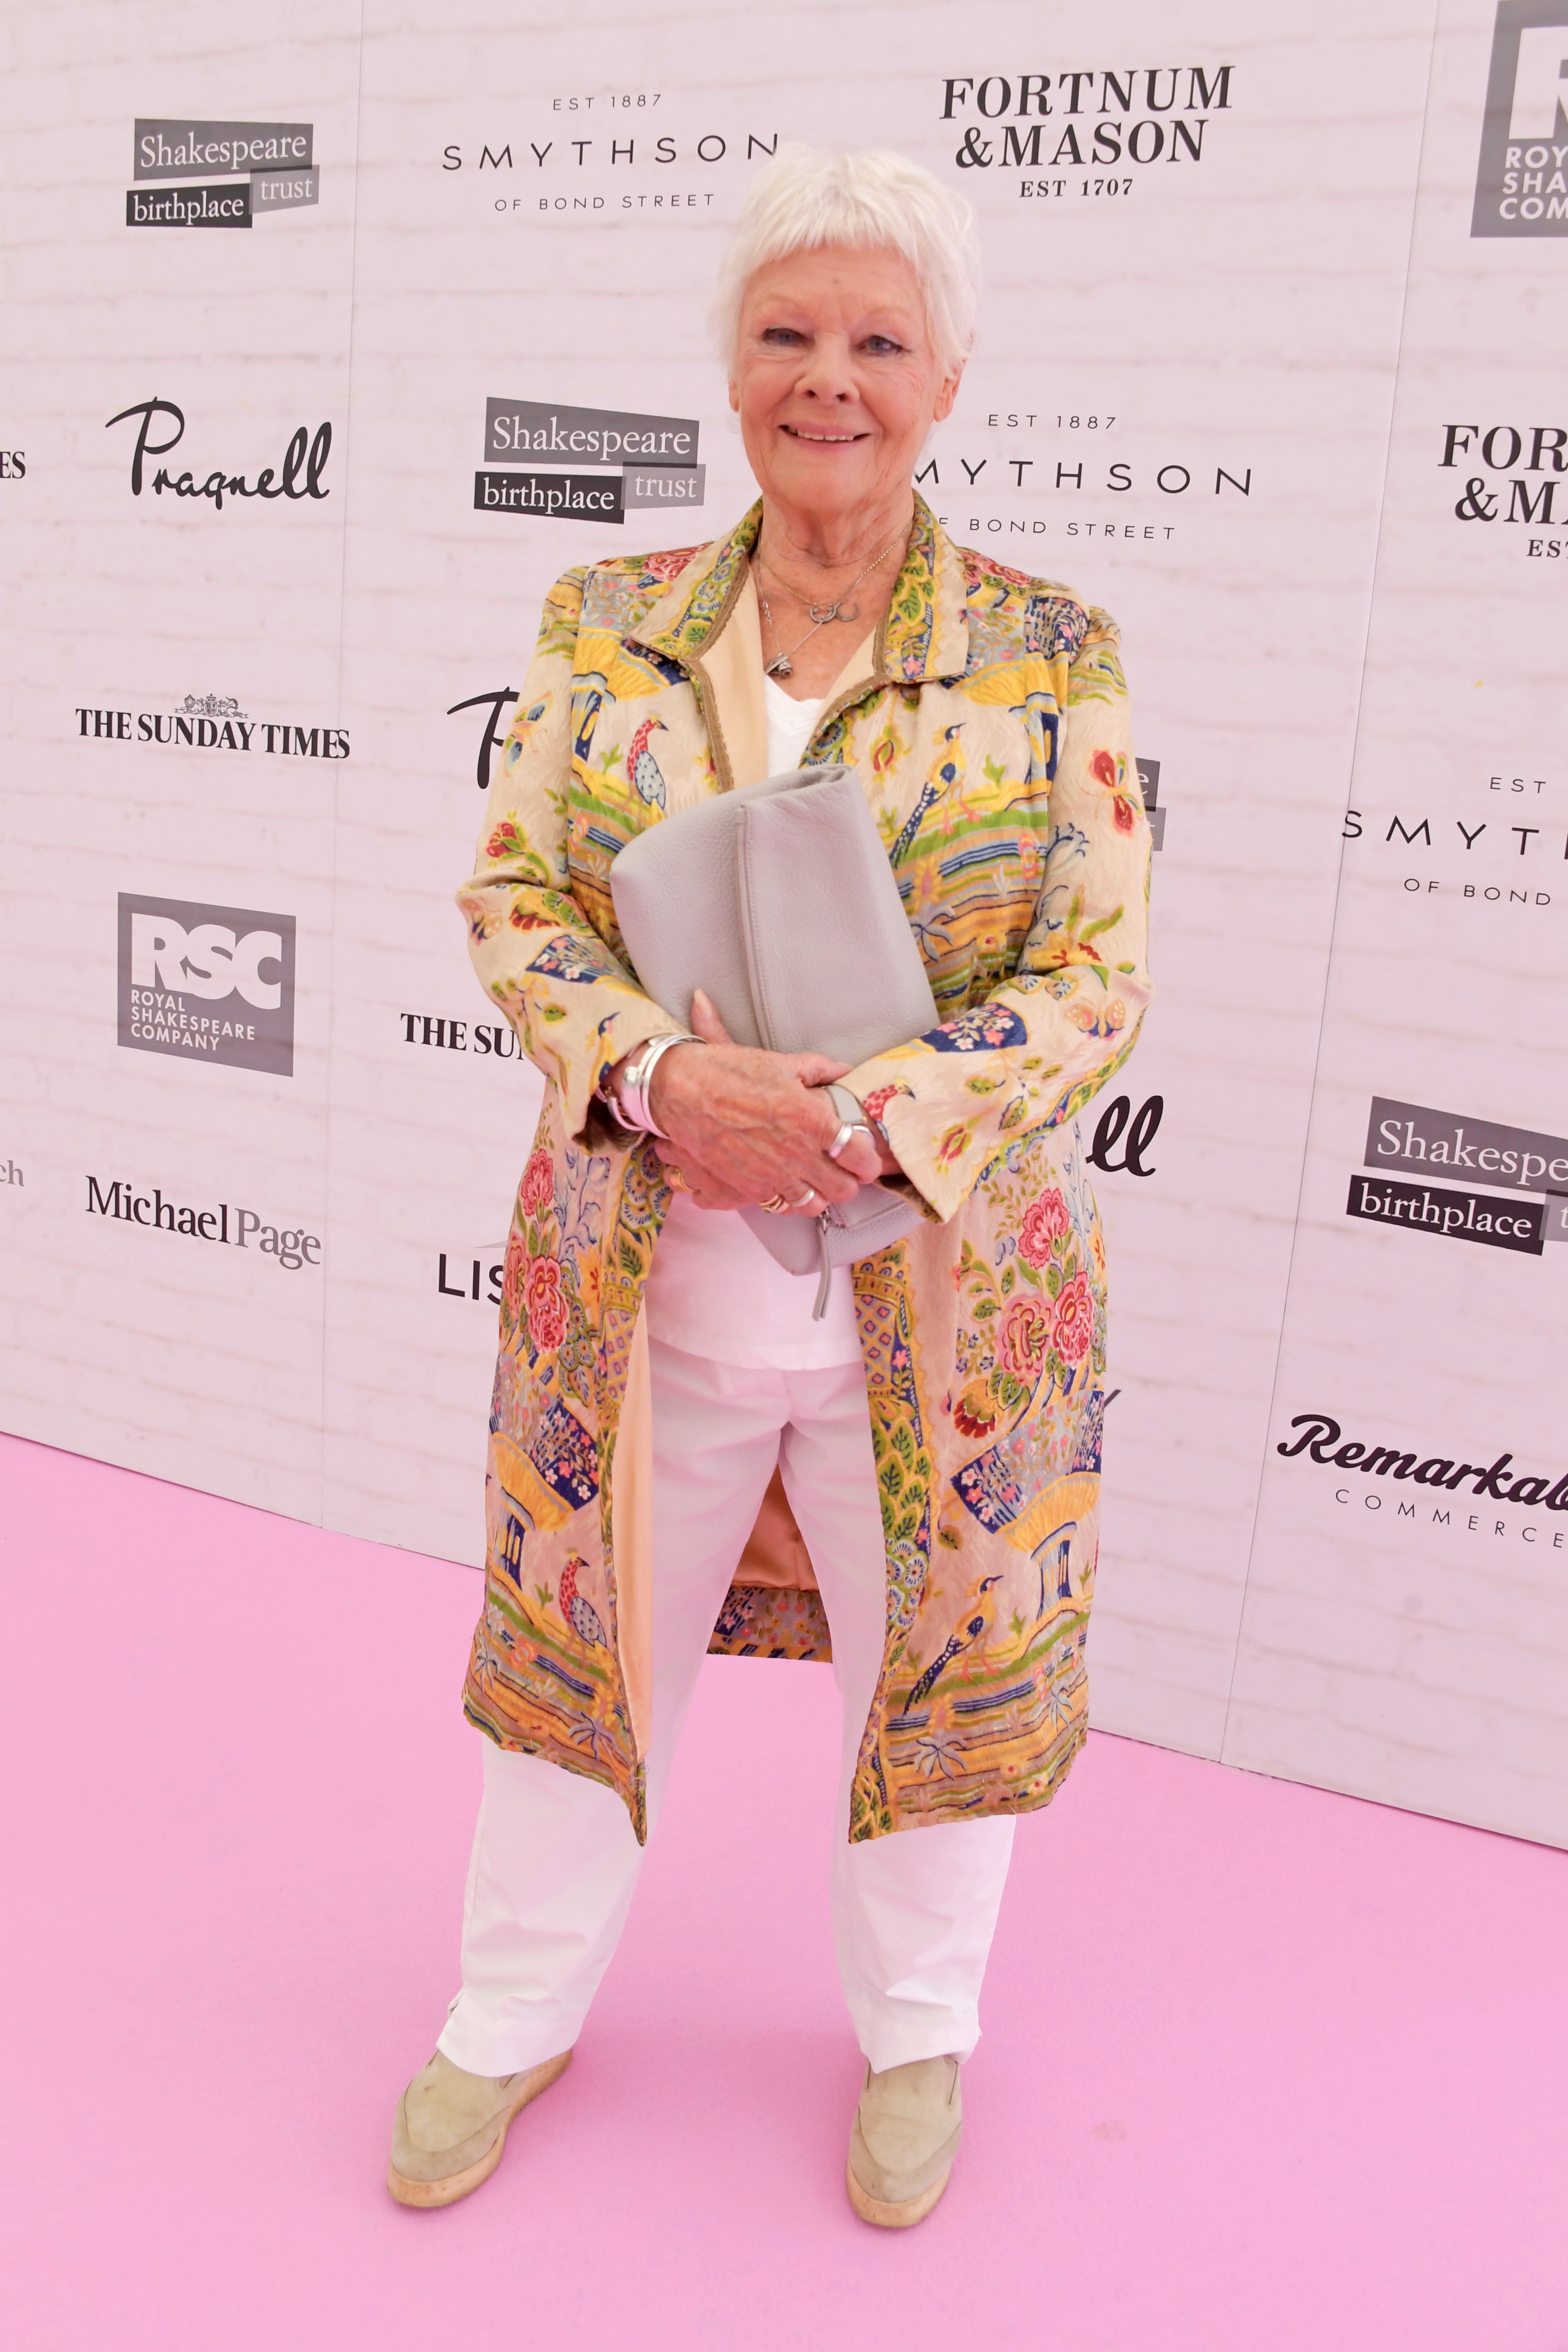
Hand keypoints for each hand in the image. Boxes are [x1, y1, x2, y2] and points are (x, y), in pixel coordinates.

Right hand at [614, 991, 870, 1212]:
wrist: (679, 1091)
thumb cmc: (729, 1071)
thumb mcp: (779, 1063)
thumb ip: (818, 1070)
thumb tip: (843, 1071)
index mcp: (812, 1120)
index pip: (859, 1156)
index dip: (869, 1162)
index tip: (867, 1161)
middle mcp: (797, 1155)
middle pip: (843, 1189)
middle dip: (849, 1183)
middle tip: (845, 1173)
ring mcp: (771, 1176)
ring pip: (813, 1205)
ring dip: (819, 1195)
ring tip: (815, 1181)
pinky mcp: (746, 1189)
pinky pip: (779, 1206)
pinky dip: (786, 1199)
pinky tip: (784, 1184)